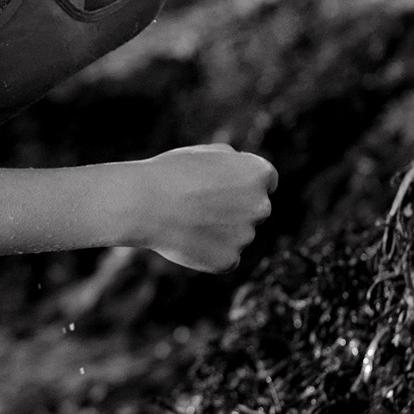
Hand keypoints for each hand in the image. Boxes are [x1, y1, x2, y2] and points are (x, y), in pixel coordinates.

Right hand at [136, 144, 276, 272]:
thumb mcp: (206, 152)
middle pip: (255, 208)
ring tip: (188, 218)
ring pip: (239, 234)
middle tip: (201, 202)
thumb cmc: (173, 172)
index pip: (266, 181)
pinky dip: (211, 250)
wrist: (147, 203)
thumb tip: (244, 174)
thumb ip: (234, 162)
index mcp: (258, 173)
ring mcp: (247, 236)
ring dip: (222, 229)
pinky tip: (189, 237)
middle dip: (236, 207)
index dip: (243, 181)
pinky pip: (226, 255)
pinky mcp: (230, 260)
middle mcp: (261, 206)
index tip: (223, 184)